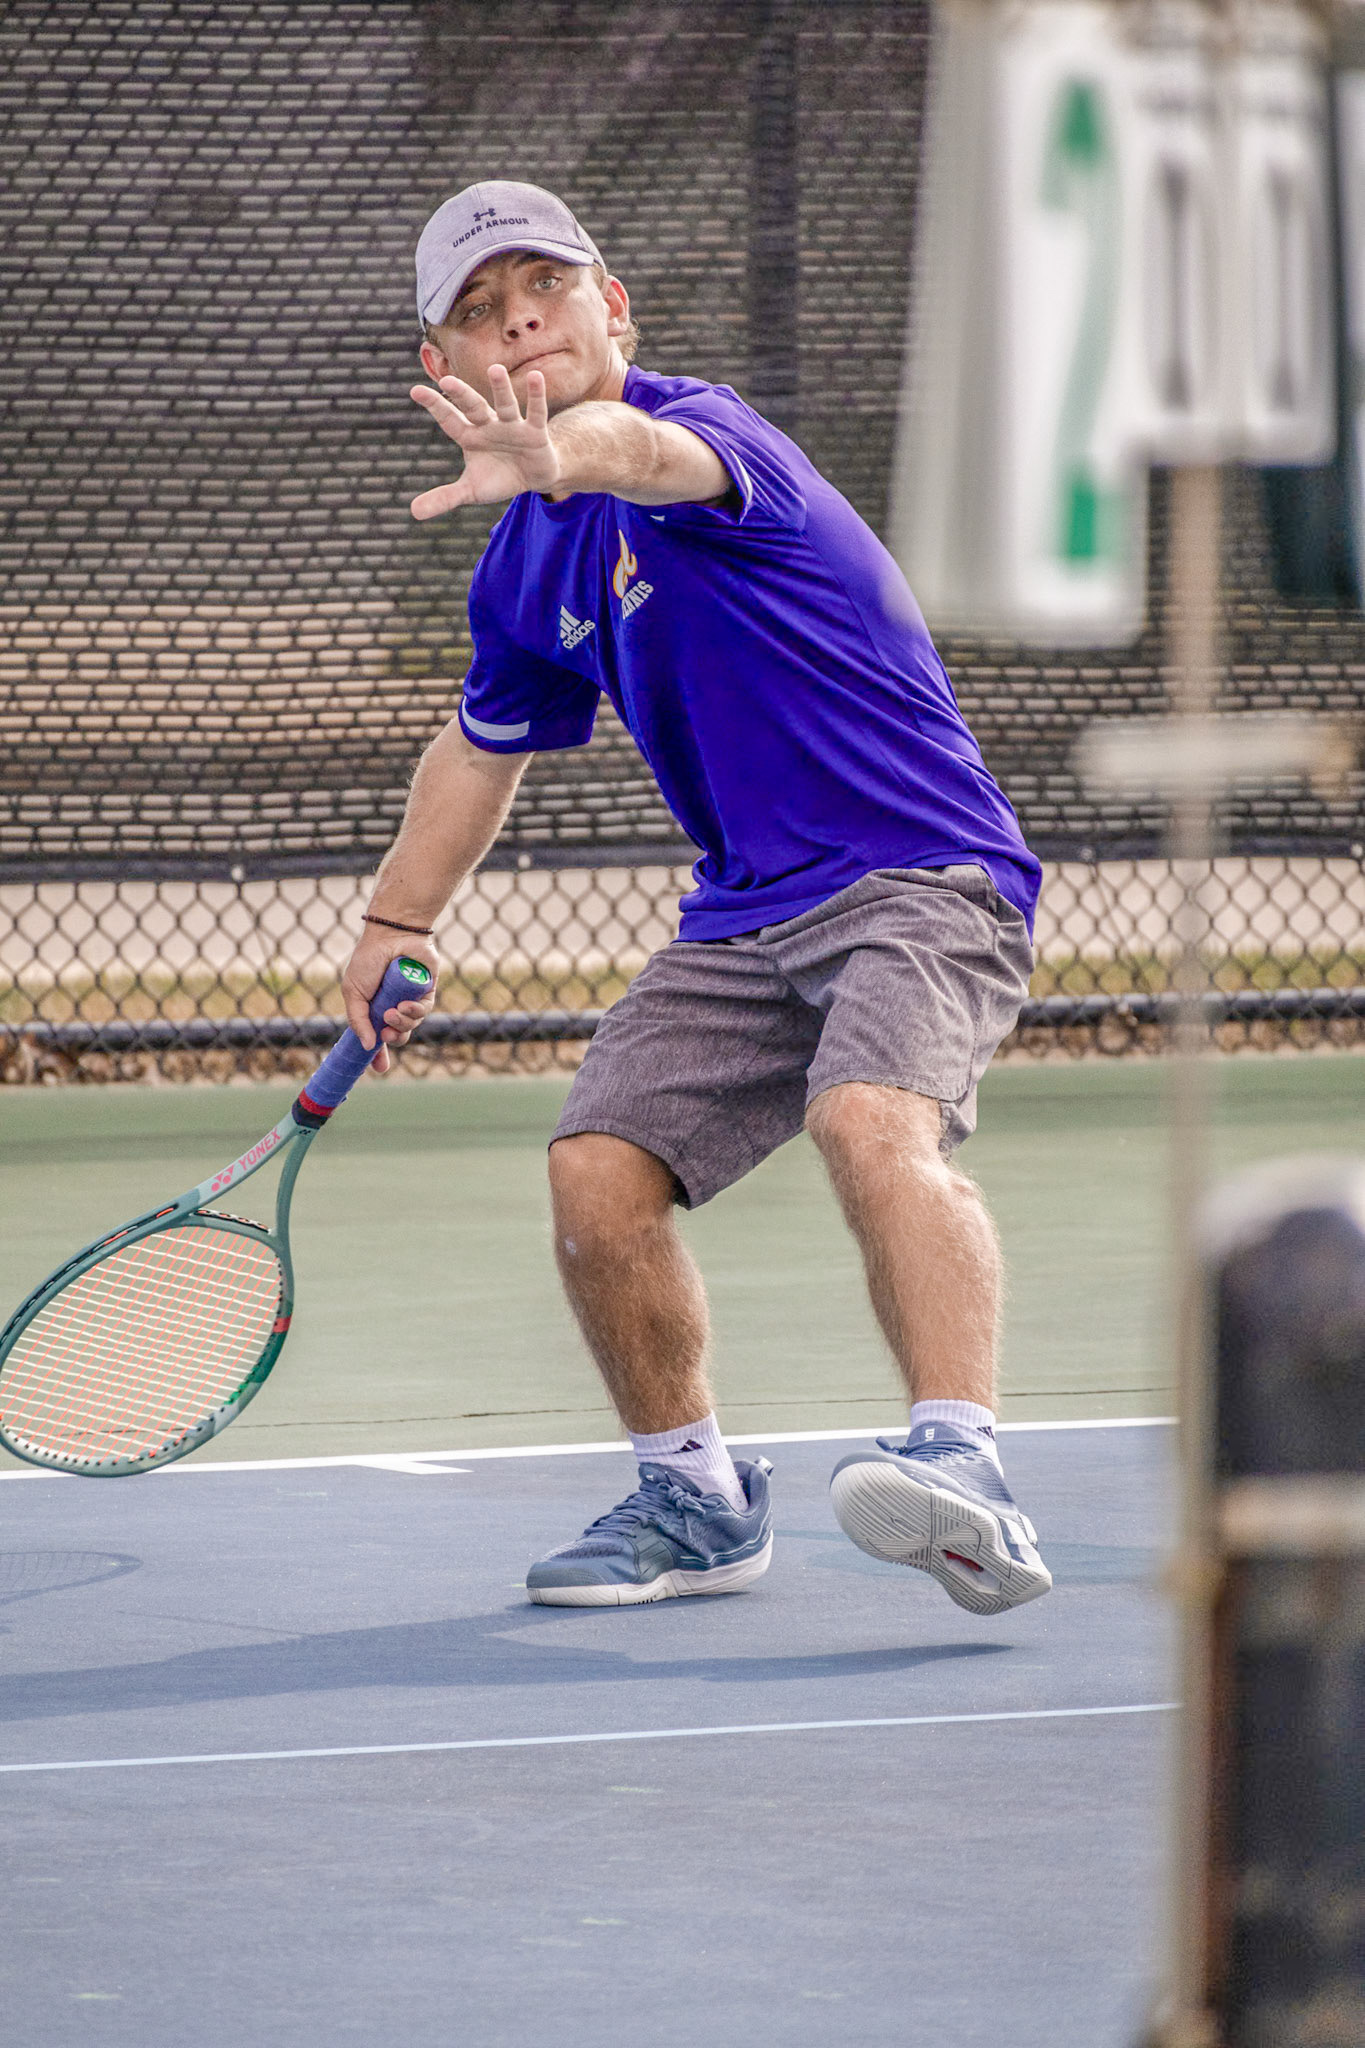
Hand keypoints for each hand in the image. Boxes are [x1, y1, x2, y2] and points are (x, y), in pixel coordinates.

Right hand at [340, 927, 438, 1073]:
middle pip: (397, 1035)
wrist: (392, 936)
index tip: (379, 1068)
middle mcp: (393, 1006)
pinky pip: (424, 1010)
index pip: (377, 1037)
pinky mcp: (427, 991)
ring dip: (402, 1023)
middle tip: (386, 1032)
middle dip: (393, 1038)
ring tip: (392, 1012)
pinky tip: (406, 1005)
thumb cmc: (369, 961)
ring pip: (411, 1025)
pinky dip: (415, 1011)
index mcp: (374, 1008)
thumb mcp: (353, 992)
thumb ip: (358, 1021)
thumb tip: (368, 1046)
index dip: (378, 1054)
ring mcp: (410, 999)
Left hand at [409, 363, 560, 518]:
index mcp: (470, 436)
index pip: (449, 420)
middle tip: (446, 381)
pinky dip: (537, 396)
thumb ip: (444, 498)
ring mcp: (512, 426)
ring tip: (495, 369)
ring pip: (505, 405)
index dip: (435, 406)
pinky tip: (538, 376)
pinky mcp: (535, 432)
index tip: (415, 391)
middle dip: (462, 395)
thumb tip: (413, 513)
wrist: (533, 477)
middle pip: (474, 407)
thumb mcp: (470, 491)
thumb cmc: (498, 477)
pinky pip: (535, 412)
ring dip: (501, 388)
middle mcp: (489, 425)